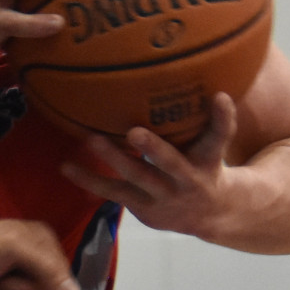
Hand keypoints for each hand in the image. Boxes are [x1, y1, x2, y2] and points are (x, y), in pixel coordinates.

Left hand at [59, 93, 242, 238]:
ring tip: (91, 140)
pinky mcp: (142, 207)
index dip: (222, 117)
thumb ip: (209, 118)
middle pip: (171, 163)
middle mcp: (187, 180)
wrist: (209, 215)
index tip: (220, 96)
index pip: (220, 136)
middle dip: (153, 149)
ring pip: (135, 177)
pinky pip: (113, 192)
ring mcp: (163, 196)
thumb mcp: (212, 144)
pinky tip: (66, 167)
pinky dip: (90, 180)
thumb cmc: (204, 164)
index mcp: (208, 159)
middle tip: (134, 132)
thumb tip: (201, 75)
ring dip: (113, 159)